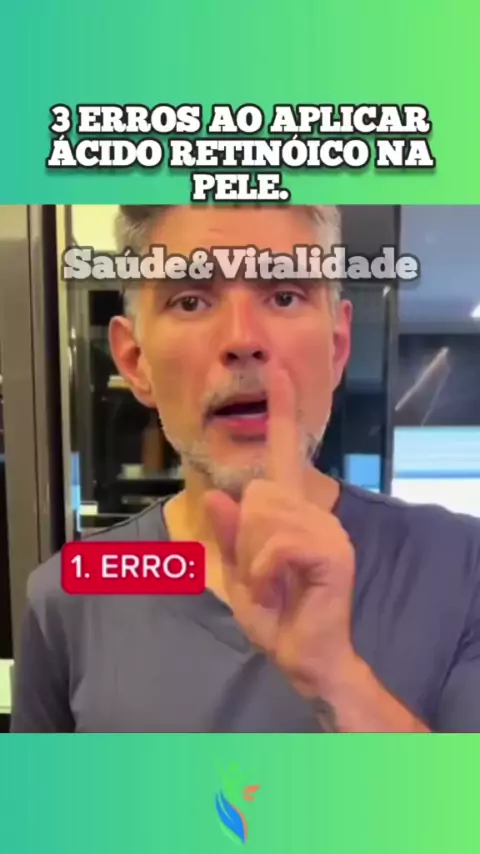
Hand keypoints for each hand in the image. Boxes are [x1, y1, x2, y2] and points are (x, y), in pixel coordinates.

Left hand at [203, 365, 356, 700]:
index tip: (275, 370)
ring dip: (253, 559)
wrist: (305, 656)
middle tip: (262, 574)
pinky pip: (276, 543)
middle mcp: (314, 511)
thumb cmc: (276, 616)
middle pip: (256, 493)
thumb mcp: (239, 573)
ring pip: (263, 516)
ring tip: (274, 584)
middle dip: (245, 538)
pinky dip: (263, 573)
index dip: (281, 410)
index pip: (286, 452)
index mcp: (291, 512)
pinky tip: (278, 591)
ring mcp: (327, 528)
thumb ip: (229, 534)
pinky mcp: (333, 549)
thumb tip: (217, 494)